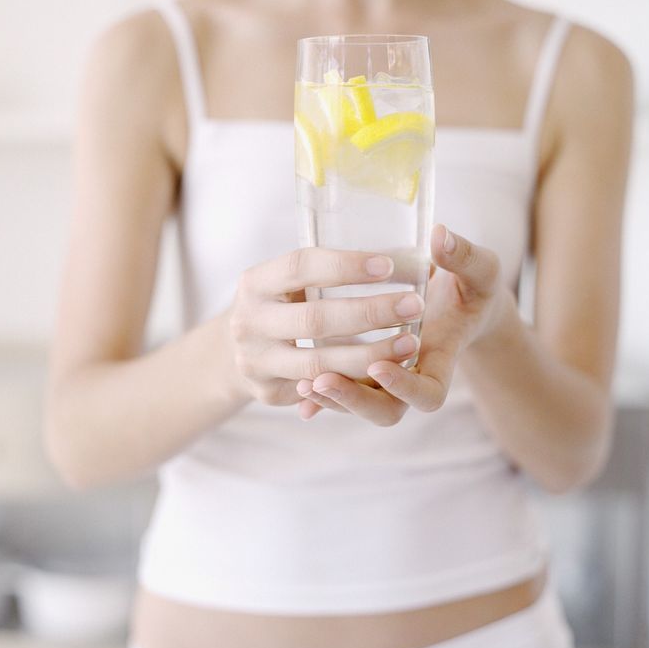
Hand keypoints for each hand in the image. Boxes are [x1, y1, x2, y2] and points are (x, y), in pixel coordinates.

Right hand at [227, 247, 424, 405]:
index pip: (301, 267)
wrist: (234, 351)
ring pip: (319, 365)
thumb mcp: (285, 281)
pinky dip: (354, 384)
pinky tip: (388, 374)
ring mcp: (255, 362)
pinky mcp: (268, 392)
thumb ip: (324, 272)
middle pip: (314, 320)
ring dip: (369, 356)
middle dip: (369, 313)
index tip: (388, 266)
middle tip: (414, 305)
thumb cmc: (280, 305)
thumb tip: (397, 254)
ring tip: (409, 343)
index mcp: (255, 283)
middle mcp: (249, 323)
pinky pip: (319, 392)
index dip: (345, 266)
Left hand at [295, 225, 509, 423]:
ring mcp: (388, 379)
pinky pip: (343, 394)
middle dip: (354, 399)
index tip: (380, 364)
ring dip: (332, 398)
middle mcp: (413, 378)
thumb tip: (438, 236)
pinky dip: (322, 397)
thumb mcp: (480, 270)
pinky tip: (298, 390)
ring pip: (359, 406)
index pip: (429, 393)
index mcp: (444, 359)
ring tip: (303, 383)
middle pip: (386, 411)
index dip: (405, 387)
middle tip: (322, 380)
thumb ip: (463, 256)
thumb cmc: (472, 287)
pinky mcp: (367, 373)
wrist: (460, 305)